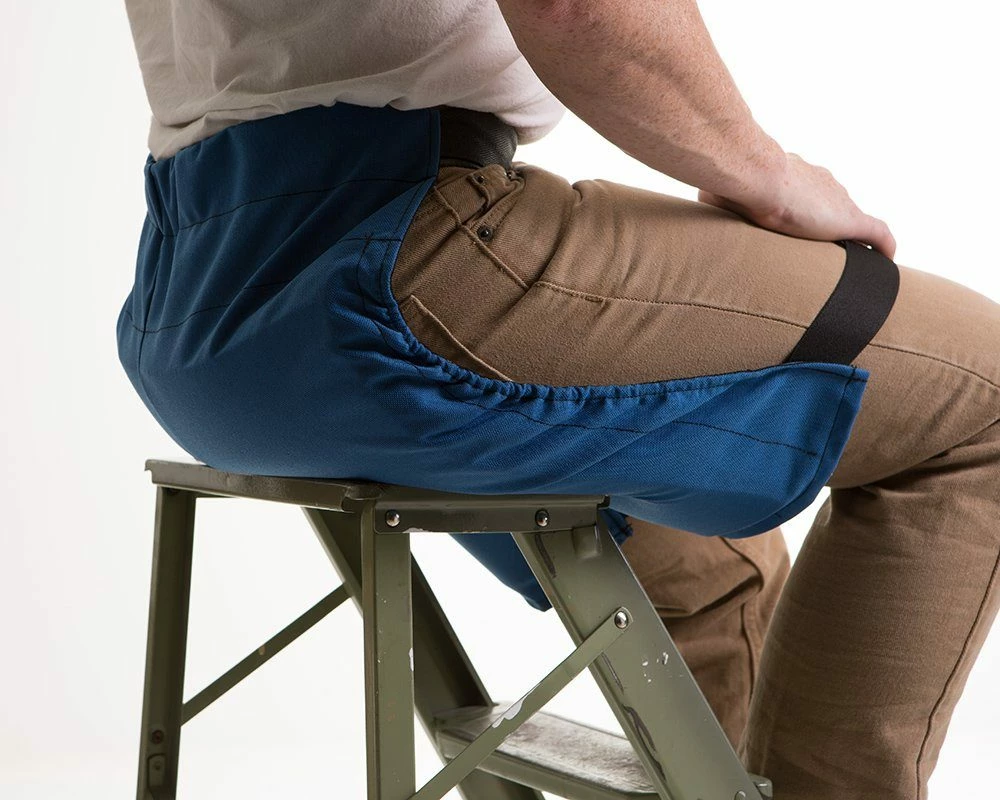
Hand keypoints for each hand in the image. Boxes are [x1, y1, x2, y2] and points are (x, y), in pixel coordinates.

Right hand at [698, 153, 896, 259]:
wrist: (756, 174)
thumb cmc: (734, 182)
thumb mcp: (719, 193)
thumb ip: (715, 200)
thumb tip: (699, 207)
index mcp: (795, 176)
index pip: (808, 195)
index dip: (805, 211)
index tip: (800, 226)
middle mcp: (822, 184)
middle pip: (832, 206)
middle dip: (828, 225)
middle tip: (820, 249)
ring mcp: (839, 200)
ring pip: (852, 219)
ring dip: (850, 239)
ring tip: (847, 261)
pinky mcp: (851, 219)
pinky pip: (878, 234)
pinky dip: (883, 246)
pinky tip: (886, 261)